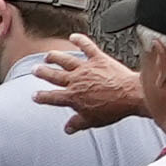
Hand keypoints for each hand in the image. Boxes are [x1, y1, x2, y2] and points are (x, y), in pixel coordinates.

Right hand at [23, 41, 138, 125]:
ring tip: (48, 56)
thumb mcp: (92, 121)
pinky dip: (80, 40)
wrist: (130, 95)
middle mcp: (76, 80)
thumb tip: (68, 128)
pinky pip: (87, 47)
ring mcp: (86, 68)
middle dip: (43, 72)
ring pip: (65, 60)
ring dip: (55, 57)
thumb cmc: (114, 108)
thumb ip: (77, 123)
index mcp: (73, 97)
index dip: (41, 97)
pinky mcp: (98, 59)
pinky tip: (73, 37)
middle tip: (35, 70)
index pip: (52, 97)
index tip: (35, 96)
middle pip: (54, 75)